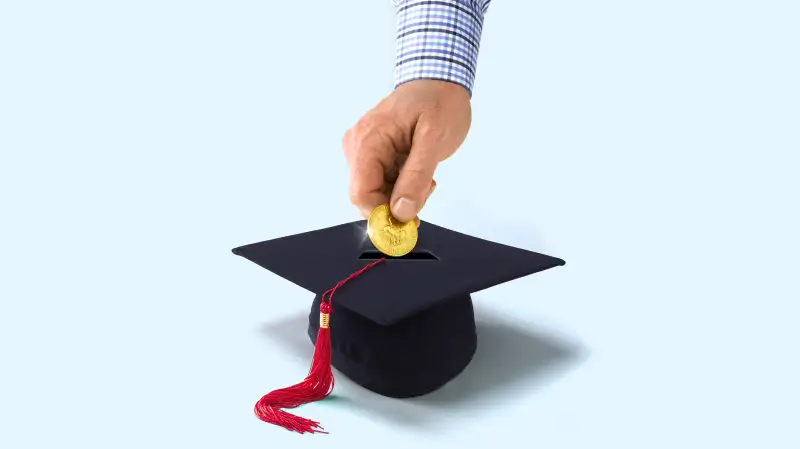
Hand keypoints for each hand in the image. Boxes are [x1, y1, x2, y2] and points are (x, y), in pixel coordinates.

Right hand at [343, 80, 470, 223]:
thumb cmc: (439, 101)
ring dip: (400, 195)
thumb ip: (417, 177)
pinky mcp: (372, 152)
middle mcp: (358, 145)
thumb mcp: (434, 140)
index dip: (382, 215)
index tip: (408, 224)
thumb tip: (401, 211)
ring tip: (425, 176)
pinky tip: (418, 172)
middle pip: (365, 195)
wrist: (440, 80)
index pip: (361, 194)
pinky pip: (381, 181)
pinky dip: (401, 186)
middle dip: (395, 204)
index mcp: (368, 140)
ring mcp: (363, 149)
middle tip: (425, 192)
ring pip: (374, 192)